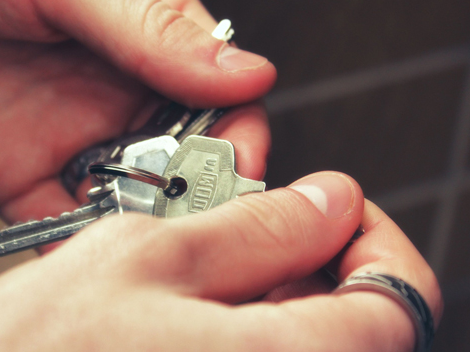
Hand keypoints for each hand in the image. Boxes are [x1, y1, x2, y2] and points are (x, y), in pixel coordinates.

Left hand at [0, 0, 274, 223]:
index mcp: (148, 36)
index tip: (242, 166)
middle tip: (193, 213)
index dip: (239, 134)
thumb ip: (155, 31)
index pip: (222, 95)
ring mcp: (74, 138)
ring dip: (142, 222)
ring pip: (131, 197)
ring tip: (143, 238)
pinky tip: (88, 256)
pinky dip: (78, 244)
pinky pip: (62, 221)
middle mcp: (120, 94)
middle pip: (185, 158)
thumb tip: (248, 73)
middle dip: (195, 191)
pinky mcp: (22, 175)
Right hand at [0, 172, 442, 350]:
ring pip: (296, 337)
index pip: (394, 307)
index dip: (372, 241)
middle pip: (349, 325)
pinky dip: (240, 316)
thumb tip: (326, 201)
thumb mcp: (145, 255)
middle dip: (315, 257)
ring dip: (272, 281)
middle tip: (263, 218)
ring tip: (212, 250)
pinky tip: (192, 293)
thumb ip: (257, 226)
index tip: (338, 208)